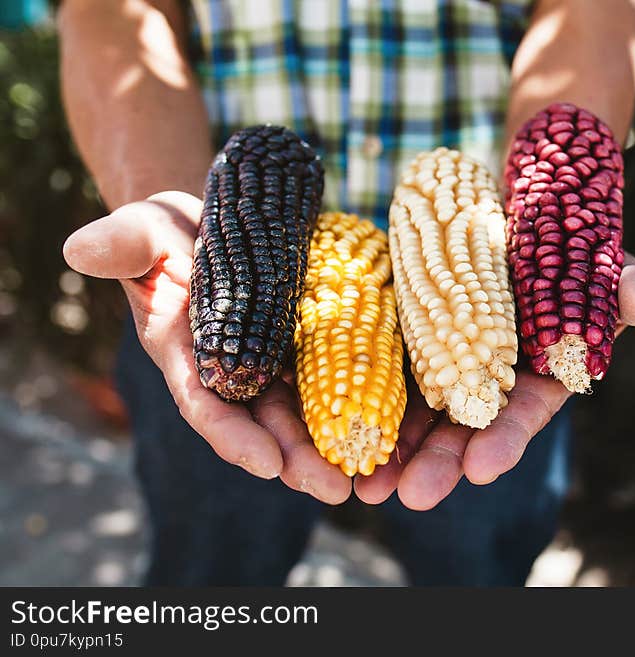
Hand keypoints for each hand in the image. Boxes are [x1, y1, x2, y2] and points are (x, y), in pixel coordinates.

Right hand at [63, 192, 352, 503]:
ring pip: (299, 411)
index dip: (233, 437)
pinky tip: (383, 424)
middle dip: (296, 459)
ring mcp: (267, 360)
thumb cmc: (166, 230)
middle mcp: (228, 368)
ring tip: (365, 475)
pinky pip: (329, 375)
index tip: (267, 465)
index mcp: (184, 354)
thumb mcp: (143, 230)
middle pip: (262, 423)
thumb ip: (121, 245)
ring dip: (328, 445)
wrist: (208, 219)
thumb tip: (79, 248)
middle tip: (336, 490)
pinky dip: (352, 399)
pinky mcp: (300, 343)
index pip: (206, 404)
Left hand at [354, 253, 634, 509]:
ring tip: (366, 483)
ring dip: (393, 449)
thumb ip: (626, 282)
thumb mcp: (600, 257)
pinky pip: (385, 369)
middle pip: (465, 428)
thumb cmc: (567, 240)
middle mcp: (489, 376)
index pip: (523, 413)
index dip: (505, 439)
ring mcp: (444, 359)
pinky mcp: (409, 334)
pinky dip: (363, 395)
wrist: (512, 210)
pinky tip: (337, 423)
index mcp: (538, 372)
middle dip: (440, 463)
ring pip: (418, 411)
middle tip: (411, 496)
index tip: (482, 467)